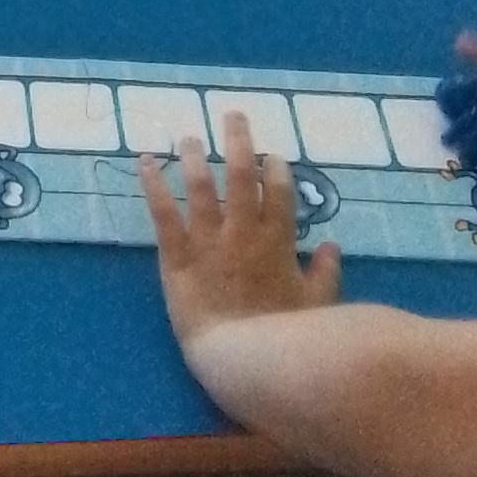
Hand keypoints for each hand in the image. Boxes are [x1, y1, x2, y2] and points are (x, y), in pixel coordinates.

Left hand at [141, 121, 341, 348]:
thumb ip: (325, 273)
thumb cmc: (283, 339)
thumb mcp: (316, 305)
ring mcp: (208, 240)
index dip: (275, 169)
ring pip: (200, 185)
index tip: (272, 155)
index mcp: (277, 240)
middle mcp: (242, 230)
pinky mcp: (177, 255)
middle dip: (238, 141)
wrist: (241, 360)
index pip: (278, 191)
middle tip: (233, 116)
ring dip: (193, 156)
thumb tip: (332, 245)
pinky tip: (144, 161)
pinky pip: (163, 212)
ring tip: (187, 137)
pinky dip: (152, 184)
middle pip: (240, 174)